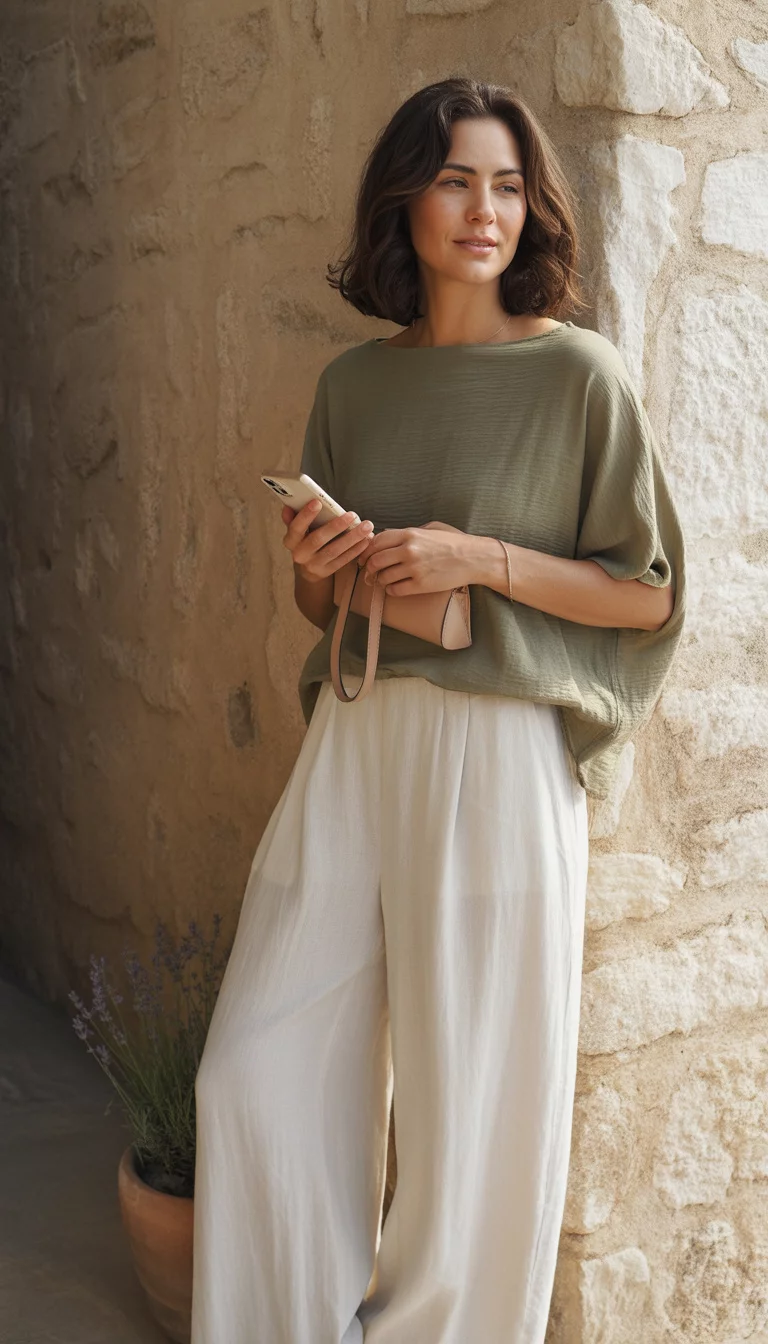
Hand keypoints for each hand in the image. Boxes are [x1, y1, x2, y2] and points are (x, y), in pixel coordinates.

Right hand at [282, 500, 374, 582]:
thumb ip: (294, 518)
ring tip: (366, 526)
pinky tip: (366, 540)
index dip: (305, 515)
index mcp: (291, 541)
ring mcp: (313, 565)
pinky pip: (343, 560)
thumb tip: (288, 506)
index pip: (296, 528)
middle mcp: (300, 555)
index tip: (317, 502)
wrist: (308, 568)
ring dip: (352, 538)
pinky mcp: (327, 572)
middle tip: (352, 515)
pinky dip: (356, 549)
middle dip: (336, 526)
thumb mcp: (298, 530)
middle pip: (317, 540)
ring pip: (334, 551)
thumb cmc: (305, 540)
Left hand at [356, 521, 476, 595]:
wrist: (474, 558)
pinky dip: (391, 590)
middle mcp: (408, 550)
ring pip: (383, 577)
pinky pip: (395, 590)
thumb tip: (388, 538)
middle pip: (375, 561)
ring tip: (384, 581)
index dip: (366, 551)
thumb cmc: (454, 541)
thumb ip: (408, 533)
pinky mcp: (421, 585)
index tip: (365, 557)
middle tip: (369, 574)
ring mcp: (414, 568)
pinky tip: (395, 588)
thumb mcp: (430, 528)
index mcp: (409, 534)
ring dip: (380, 581)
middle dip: (369, 569)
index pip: (376, 542)